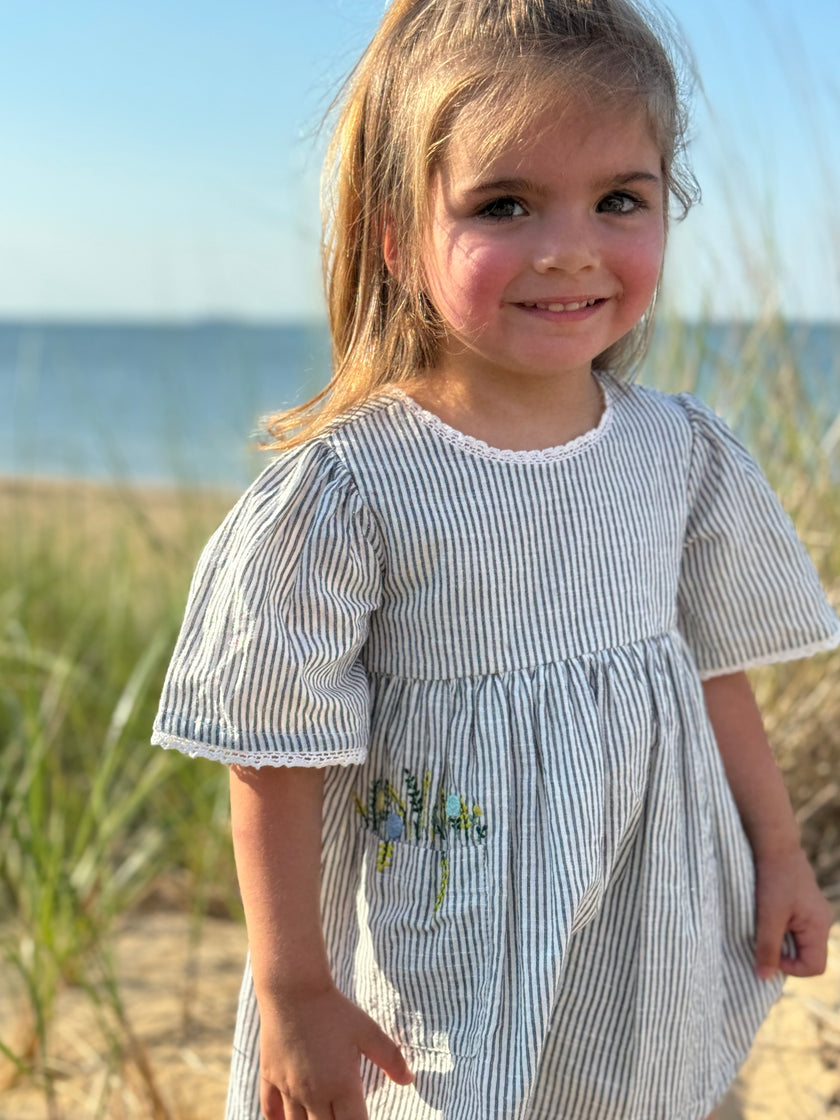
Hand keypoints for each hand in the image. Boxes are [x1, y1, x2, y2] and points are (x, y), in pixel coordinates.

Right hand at [258, 981, 413, 1119]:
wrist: (293, 989)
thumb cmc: (333, 1009)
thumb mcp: (368, 1030)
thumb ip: (391, 1057)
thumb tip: (409, 1079)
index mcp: (342, 1085)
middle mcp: (314, 1094)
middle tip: (342, 1117)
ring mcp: (289, 1088)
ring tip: (319, 1118)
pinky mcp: (270, 1077)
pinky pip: (271, 1112)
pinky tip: (288, 1119)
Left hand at [753, 847, 832, 979]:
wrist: (774, 844)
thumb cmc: (773, 879)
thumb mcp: (768, 916)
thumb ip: (767, 947)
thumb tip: (764, 977)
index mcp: (819, 926)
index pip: (814, 966)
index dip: (791, 968)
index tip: (768, 952)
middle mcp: (822, 920)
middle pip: (807, 954)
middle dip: (784, 953)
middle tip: (762, 938)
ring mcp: (813, 911)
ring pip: (799, 940)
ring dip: (780, 938)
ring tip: (763, 924)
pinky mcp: (802, 902)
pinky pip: (795, 926)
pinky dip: (780, 926)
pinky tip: (765, 914)